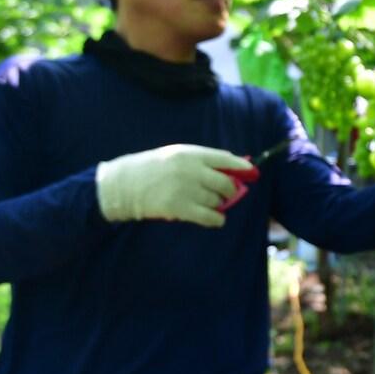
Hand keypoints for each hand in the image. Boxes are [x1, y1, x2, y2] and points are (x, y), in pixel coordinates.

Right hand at [96, 144, 253, 227]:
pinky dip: (217, 219)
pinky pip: (210, 217)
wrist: (122, 186)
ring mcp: (185, 190)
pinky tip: (216, 219)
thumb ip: (201, 160)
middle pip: (226, 182)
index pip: (224, 158)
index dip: (242, 166)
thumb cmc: (150, 169)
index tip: (252, 172)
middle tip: (228, 194)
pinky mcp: (179, 208)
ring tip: (210, 204)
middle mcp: (190, 170)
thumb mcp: (174, 155)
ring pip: (218, 200)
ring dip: (219, 204)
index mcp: (189, 154)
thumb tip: (232, 166)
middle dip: (231, 190)